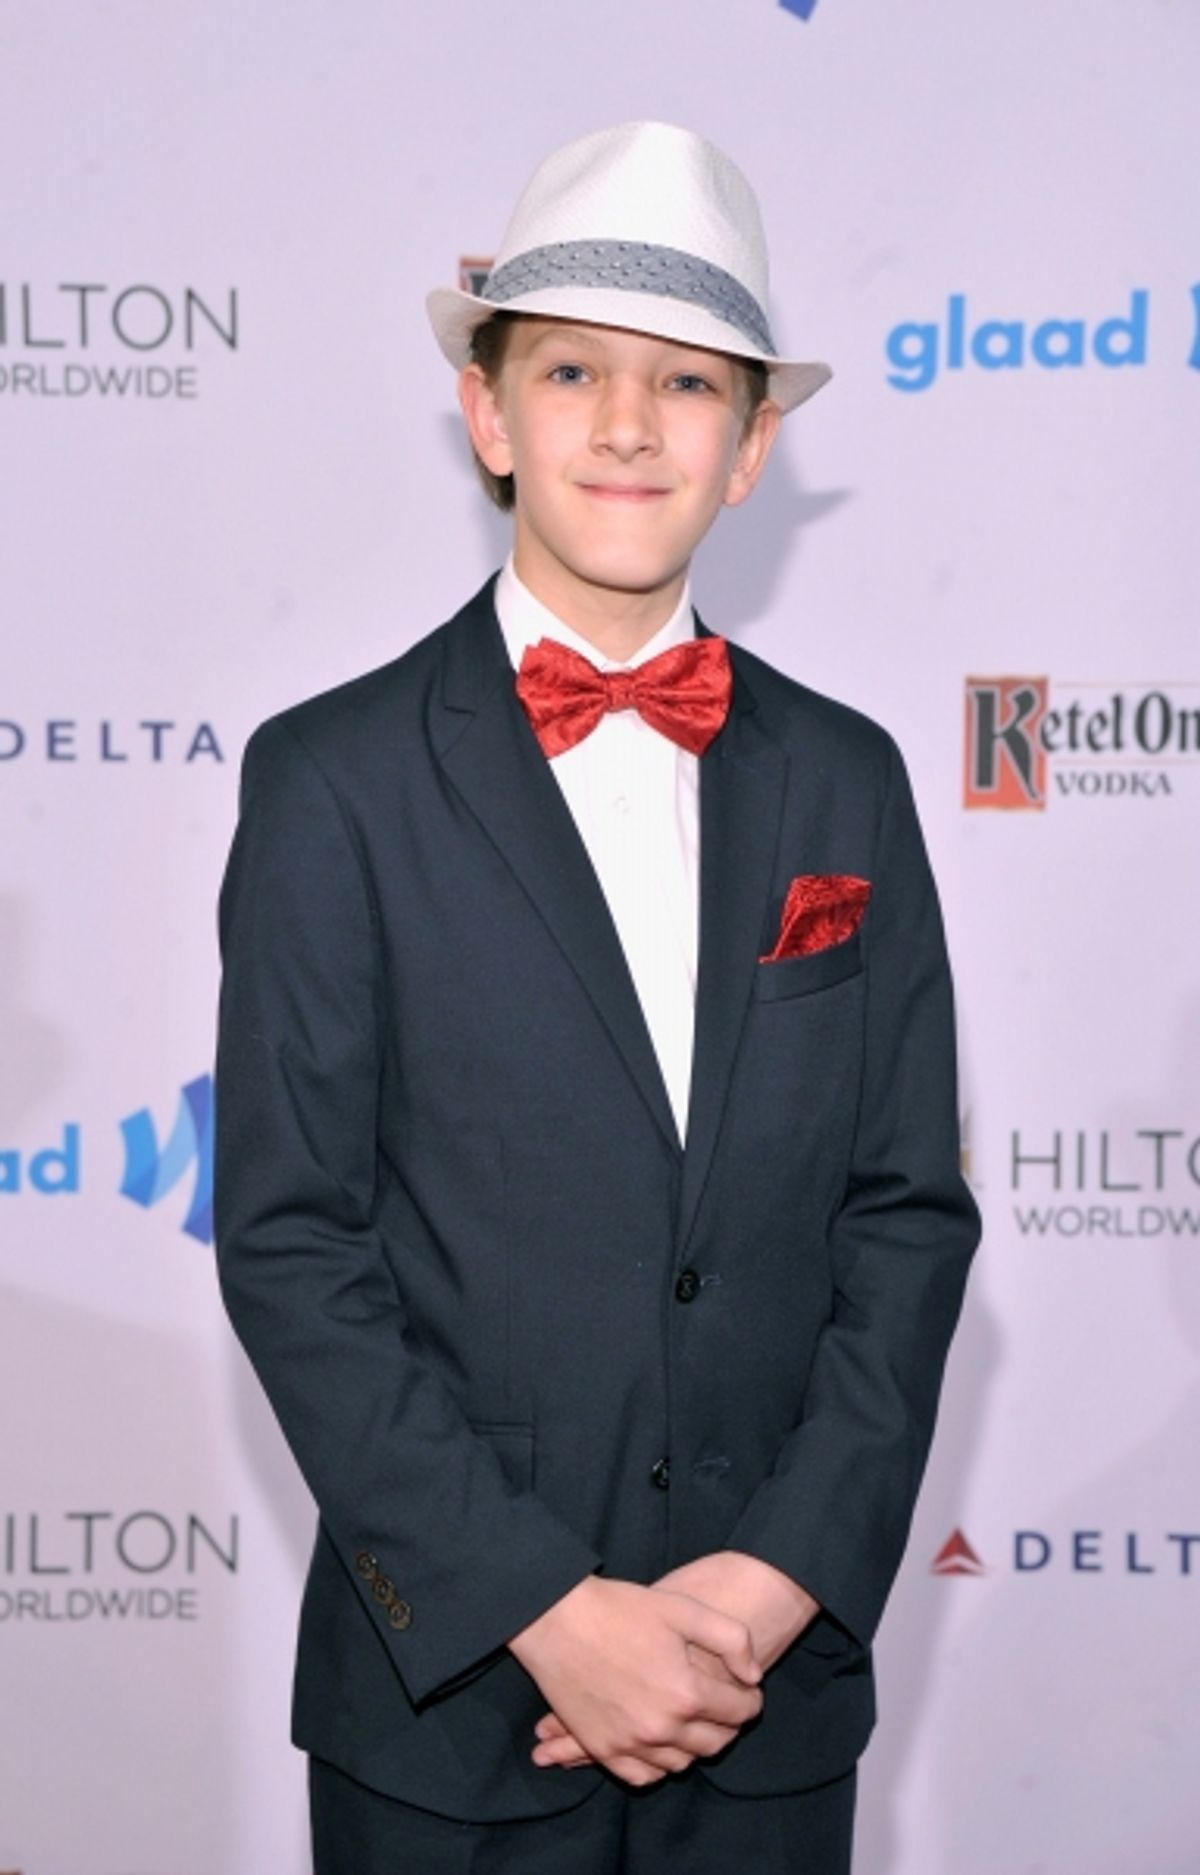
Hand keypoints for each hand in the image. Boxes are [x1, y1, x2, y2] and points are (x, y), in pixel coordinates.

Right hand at [531, 1553, 819, 1771]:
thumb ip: (732, 1640)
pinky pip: (642, 1776)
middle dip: (728, 1726)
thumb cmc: (621, 1608)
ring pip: (681, 1763)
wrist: (556, 1618)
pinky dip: (659, 1765)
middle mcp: (662, 1727)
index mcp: (686, 1692)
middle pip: (714, 1743)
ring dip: (695, 1746)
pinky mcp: (602, 1748)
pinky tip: (662, 1744)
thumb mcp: (684, 1608)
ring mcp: (629, 1743)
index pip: (739, 1711)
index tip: (748, 1690)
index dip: (751, 1700)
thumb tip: (753, 1675)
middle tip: (726, 1707)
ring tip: (694, 1722)